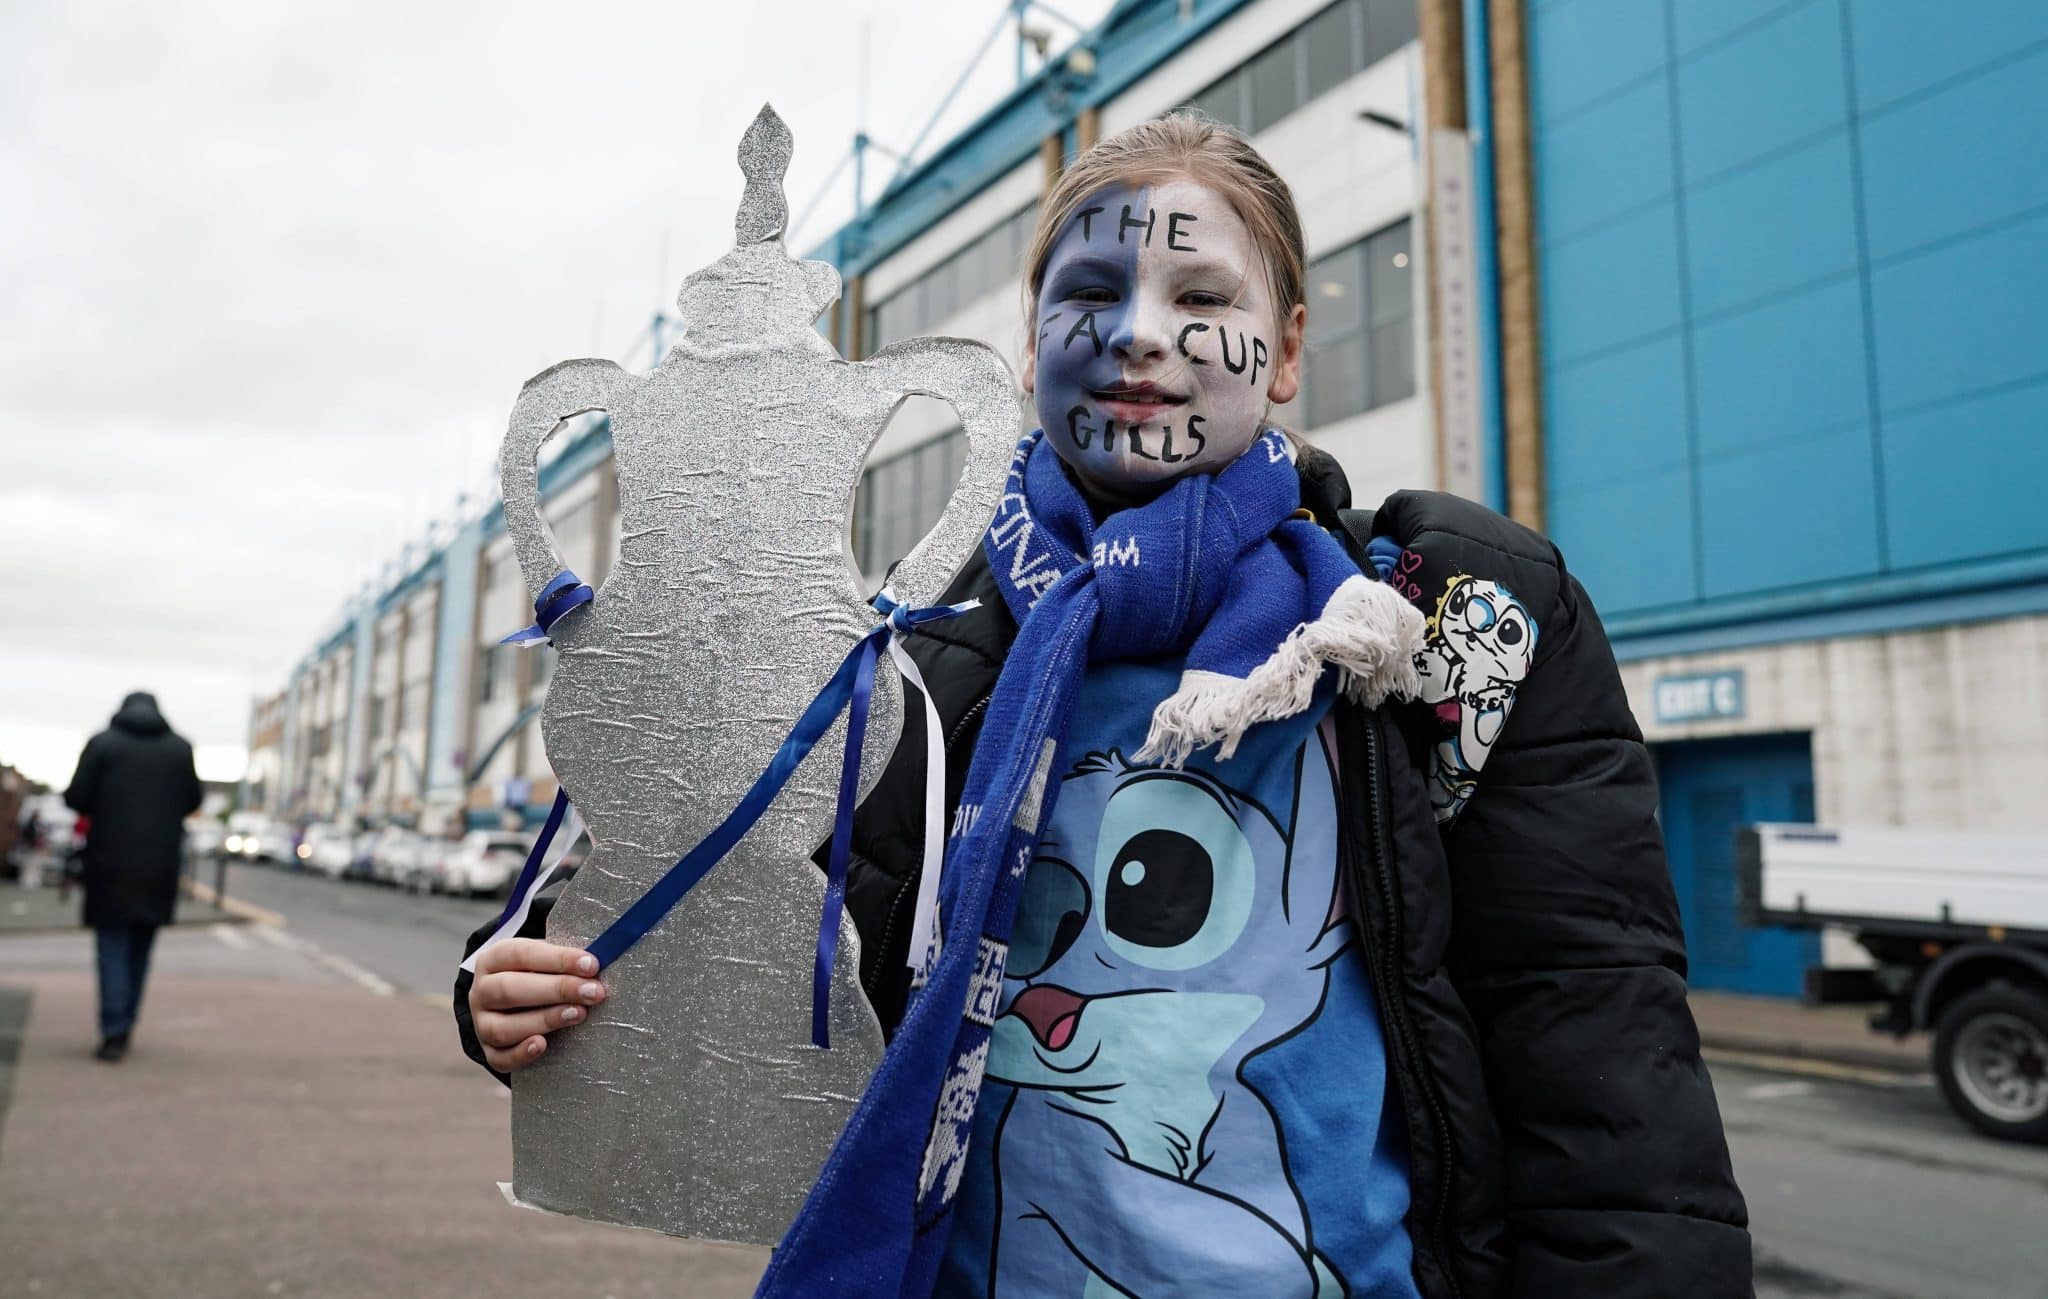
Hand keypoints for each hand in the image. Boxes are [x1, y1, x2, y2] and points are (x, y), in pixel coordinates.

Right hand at [468, 938, 606, 1072]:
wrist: (515, 1003)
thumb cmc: (538, 975)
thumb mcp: (545, 959)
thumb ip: (564, 960)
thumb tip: (595, 966)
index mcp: (493, 959)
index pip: (521, 955)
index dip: (558, 959)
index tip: (591, 965)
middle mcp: (481, 991)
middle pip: (509, 990)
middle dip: (556, 990)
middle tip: (593, 992)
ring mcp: (481, 1024)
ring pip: (503, 1027)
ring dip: (544, 1020)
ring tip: (578, 1014)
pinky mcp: (489, 1051)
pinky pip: (499, 1058)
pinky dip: (521, 1054)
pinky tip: (542, 1045)